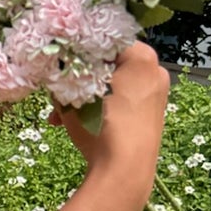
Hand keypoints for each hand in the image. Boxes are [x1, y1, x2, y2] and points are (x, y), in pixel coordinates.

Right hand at [48, 42, 169, 200]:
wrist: (124, 171)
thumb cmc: (102, 124)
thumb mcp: (74, 91)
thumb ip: (64, 70)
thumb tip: (55, 63)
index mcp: (142, 56)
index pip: (104, 38)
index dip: (78, 47)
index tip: (58, 58)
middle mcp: (155, 71)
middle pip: (108, 63)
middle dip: (79, 75)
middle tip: (58, 87)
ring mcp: (155, 94)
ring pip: (111, 84)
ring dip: (84, 94)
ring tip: (60, 111)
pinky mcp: (150, 115)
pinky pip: (120, 101)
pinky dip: (98, 107)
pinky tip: (72, 123)